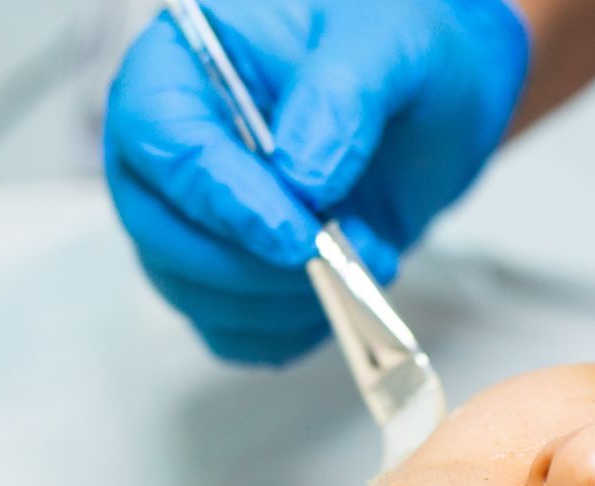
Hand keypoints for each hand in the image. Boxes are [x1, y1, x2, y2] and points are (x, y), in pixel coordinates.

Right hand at [104, 0, 529, 364]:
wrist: (436, 104)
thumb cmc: (400, 52)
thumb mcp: (387, 45)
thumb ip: (341, 97)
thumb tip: (301, 179)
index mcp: (183, 64)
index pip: (159, 140)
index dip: (220, 199)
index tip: (295, 234)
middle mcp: (169, 144)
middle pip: (157, 229)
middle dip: (253, 265)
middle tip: (340, 258)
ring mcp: (191, 215)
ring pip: (190, 289)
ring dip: (280, 302)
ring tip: (362, 262)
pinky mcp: (229, 272)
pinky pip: (231, 329)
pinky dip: (288, 330)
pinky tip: (342, 295)